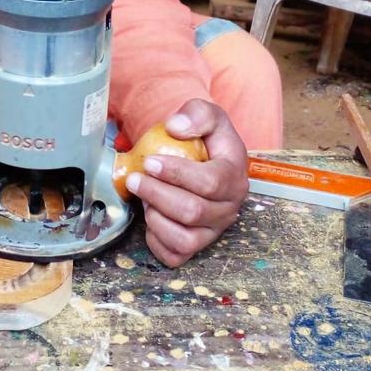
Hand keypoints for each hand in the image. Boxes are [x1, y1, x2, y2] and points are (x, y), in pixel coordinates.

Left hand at [125, 99, 247, 267]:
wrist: (204, 156)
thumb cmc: (205, 137)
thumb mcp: (206, 114)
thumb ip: (196, 114)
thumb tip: (175, 127)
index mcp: (234, 176)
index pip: (210, 183)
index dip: (176, 174)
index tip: (150, 162)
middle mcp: (229, 208)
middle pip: (193, 211)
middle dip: (157, 194)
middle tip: (135, 179)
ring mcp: (214, 230)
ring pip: (185, 239)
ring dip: (156, 218)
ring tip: (145, 198)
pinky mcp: (198, 245)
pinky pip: (176, 255)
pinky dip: (157, 241)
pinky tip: (149, 218)